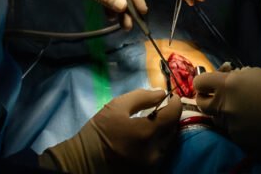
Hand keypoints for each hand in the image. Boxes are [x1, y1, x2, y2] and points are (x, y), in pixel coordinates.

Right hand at [42, 89, 181, 172]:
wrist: (84, 160)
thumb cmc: (99, 131)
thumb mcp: (117, 106)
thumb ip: (142, 97)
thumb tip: (162, 94)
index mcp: (146, 133)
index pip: (173, 115)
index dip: (175, 103)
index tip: (172, 97)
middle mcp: (153, 152)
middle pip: (173, 130)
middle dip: (169, 117)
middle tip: (161, 108)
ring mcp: (152, 165)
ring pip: (168, 143)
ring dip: (164, 130)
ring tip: (153, 122)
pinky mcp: (148, 171)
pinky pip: (160, 154)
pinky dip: (158, 143)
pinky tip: (147, 137)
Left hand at [194, 65, 260, 160]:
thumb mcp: (251, 73)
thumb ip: (232, 76)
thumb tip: (224, 77)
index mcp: (226, 86)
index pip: (199, 83)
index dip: (202, 82)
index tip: (207, 83)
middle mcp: (224, 107)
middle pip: (202, 104)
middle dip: (205, 99)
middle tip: (214, 99)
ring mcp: (231, 125)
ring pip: (217, 119)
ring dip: (223, 114)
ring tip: (239, 111)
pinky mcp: (239, 139)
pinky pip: (231, 132)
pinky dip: (237, 127)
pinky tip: (251, 123)